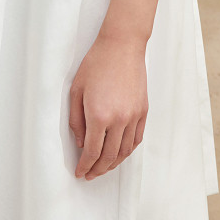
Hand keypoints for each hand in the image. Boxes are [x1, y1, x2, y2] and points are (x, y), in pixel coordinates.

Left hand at [68, 30, 148, 180]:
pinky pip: (137, 139)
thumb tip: (81, 143)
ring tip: (104, 167)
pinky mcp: (143, 111)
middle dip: (98, 170)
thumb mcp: (76, 90)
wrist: (122, 45)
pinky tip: (120, 153)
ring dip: (114, 164)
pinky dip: (128, 150)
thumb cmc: (96, 63)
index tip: (80, 173)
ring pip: (125, 151)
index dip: (85, 166)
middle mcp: (118, 120)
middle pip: (109, 156)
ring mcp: (133, 116)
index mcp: (99, 116)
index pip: (92, 152)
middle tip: (90, 174)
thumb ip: (76, 121)